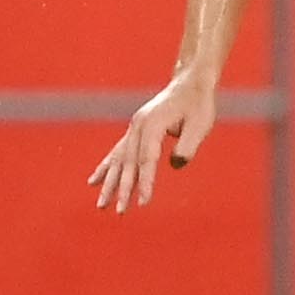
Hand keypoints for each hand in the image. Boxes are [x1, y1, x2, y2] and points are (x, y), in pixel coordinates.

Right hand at [89, 71, 219, 209]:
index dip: (146, 182)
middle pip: (128, 163)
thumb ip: (188, 146)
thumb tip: (175, 165)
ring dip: (109, 184)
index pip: (147, 159)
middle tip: (119, 212)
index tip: (144, 202)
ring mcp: (134, 128)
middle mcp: (138, 126)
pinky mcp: (135, 130)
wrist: (191, 83)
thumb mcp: (200, 124)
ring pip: (118, 160)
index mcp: (153, 124)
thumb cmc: (199, 104)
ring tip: (101, 205)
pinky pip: (116, 153)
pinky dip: (106, 169)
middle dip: (123, 189)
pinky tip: (93, 182)